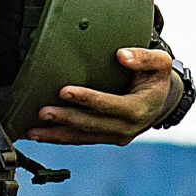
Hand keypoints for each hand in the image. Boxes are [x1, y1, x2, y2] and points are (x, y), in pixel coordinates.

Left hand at [26, 48, 177, 145]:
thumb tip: (121, 55)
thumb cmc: (157, 77)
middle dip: (65, 118)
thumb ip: (143, 57)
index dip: (87, 99)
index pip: (109, 105)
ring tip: (33, 130)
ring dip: (57, 134)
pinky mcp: (108, 138)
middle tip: (42, 111)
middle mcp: (127, 128)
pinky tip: (42, 135)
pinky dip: (61, 138)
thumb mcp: (160, 62)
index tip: (64, 90)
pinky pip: (82, 140)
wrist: (163, 101)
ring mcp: (117, 136)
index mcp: (139, 109)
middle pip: (91, 124)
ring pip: (83, 137)